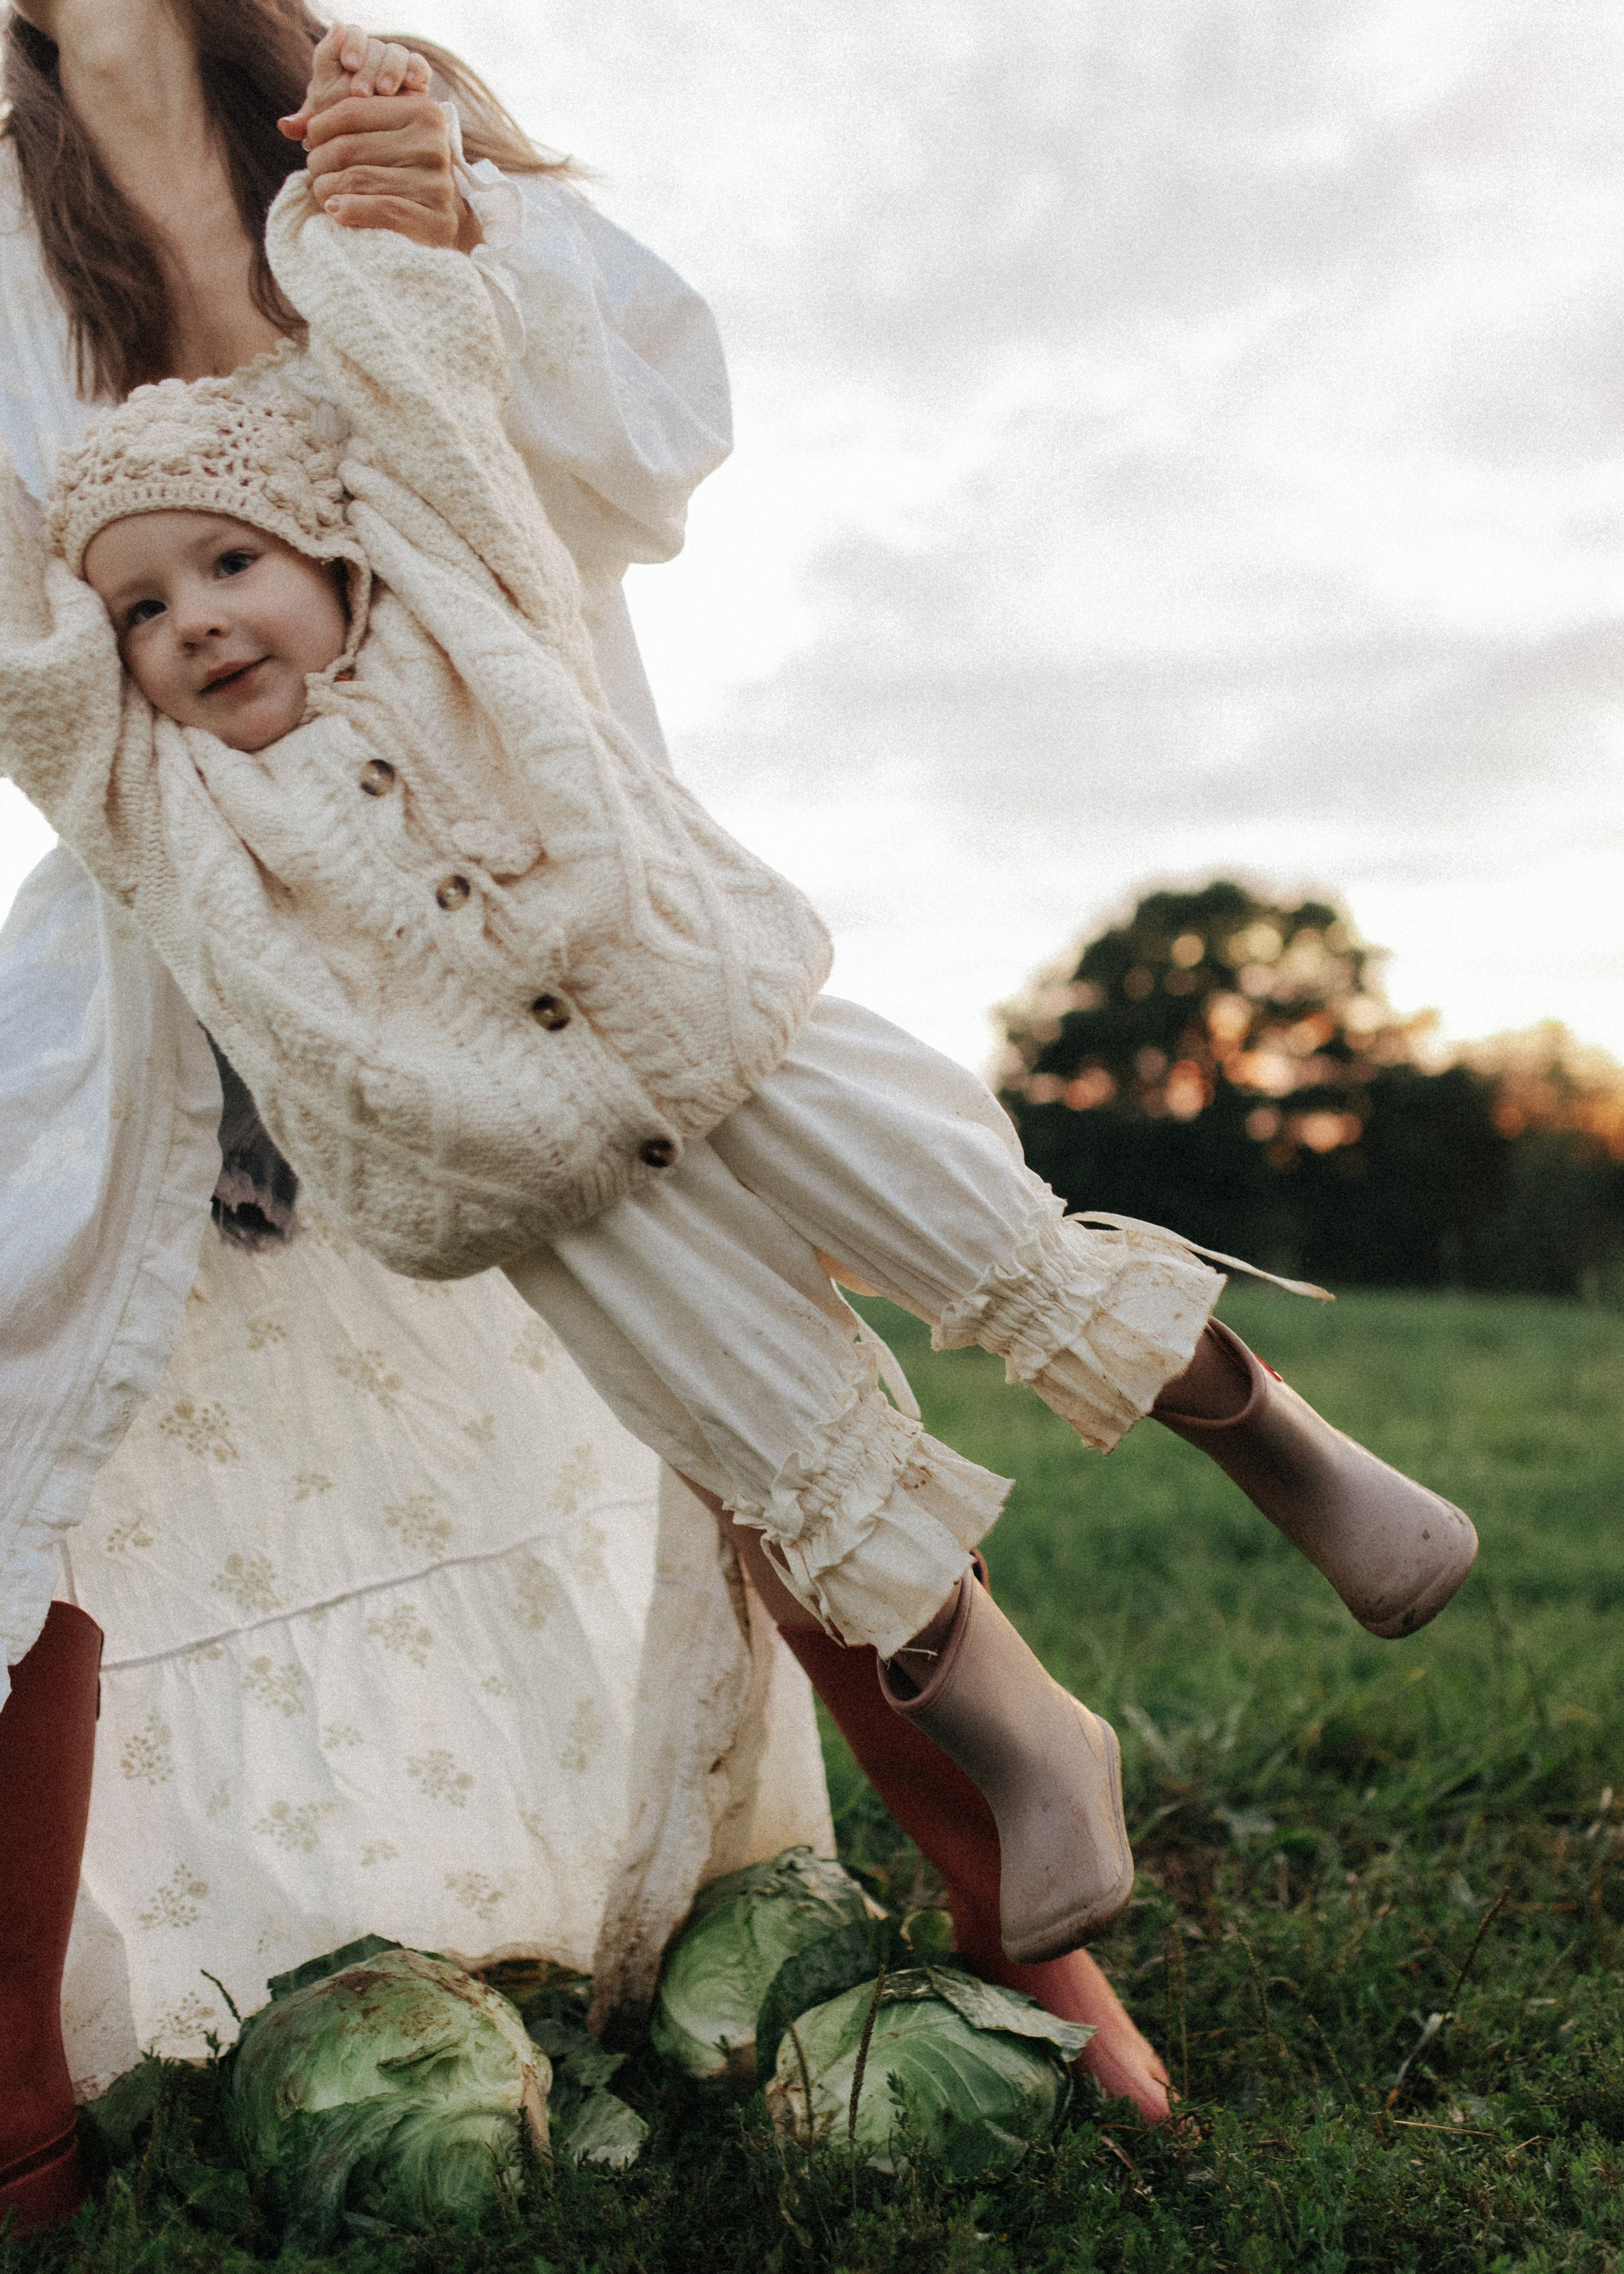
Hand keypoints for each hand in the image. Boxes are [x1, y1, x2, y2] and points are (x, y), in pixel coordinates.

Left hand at [277, 24, 480, 251]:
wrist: (445, 227)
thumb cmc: (403, 178)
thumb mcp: (381, 141)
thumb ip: (342, 126)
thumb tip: (287, 125)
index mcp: (423, 111)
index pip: (352, 109)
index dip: (320, 127)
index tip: (311, 143)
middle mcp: (434, 142)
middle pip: (351, 146)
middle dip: (321, 162)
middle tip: (314, 174)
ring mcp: (437, 183)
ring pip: (359, 178)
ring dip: (328, 188)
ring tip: (322, 194)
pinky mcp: (434, 219)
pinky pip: (380, 208)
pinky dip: (350, 210)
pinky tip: (335, 211)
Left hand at [278, 23, 429, 137]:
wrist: (379, 147)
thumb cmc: (347, 132)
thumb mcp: (325, 126)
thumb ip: (307, 123)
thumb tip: (285, 125)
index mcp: (347, 56)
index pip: (349, 34)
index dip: (350, 43)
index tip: (349, 62)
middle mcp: (370, 56)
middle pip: (373, 45)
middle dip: (368, 66)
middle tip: (362, 91)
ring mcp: (394, 66)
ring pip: (396, 52)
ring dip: (390, 69)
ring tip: (385, 91)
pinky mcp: (416, 80)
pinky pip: (419, 65)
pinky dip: (415, 70)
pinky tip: (412, 85)